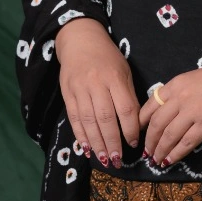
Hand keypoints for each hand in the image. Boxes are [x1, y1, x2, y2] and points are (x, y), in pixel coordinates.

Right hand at [54, 17, 139, 165]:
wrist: (79, 40)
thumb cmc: (108, 58)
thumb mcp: (124, 71)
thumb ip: (128, 95)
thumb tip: (135, 124)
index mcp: (115, 77)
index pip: (125, 108)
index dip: (130, 128)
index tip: (134, 143)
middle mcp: (96, 84)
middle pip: (105, 118)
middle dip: (112, 142)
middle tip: (118, 160)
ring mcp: (79, 89)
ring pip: (88, 121)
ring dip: (97, 143)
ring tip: (104, 159)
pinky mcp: (67, 94)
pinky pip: (74, 118)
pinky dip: (81, 136)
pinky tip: (87, 148)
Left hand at [139, 58, 201, 166]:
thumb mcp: (195, 79)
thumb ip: (179, 93)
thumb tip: (167, 112)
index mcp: (175, 84)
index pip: (149, 106)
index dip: (141, 124)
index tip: (139, 134)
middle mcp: (180, 97)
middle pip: (156, 124)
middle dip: (149, 142)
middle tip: (147, 153)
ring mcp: (193, 111)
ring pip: (169, 136)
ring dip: (160, 151)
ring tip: (157, 160)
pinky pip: (186, 143)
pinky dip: (176, 154)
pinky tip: (171, 160)